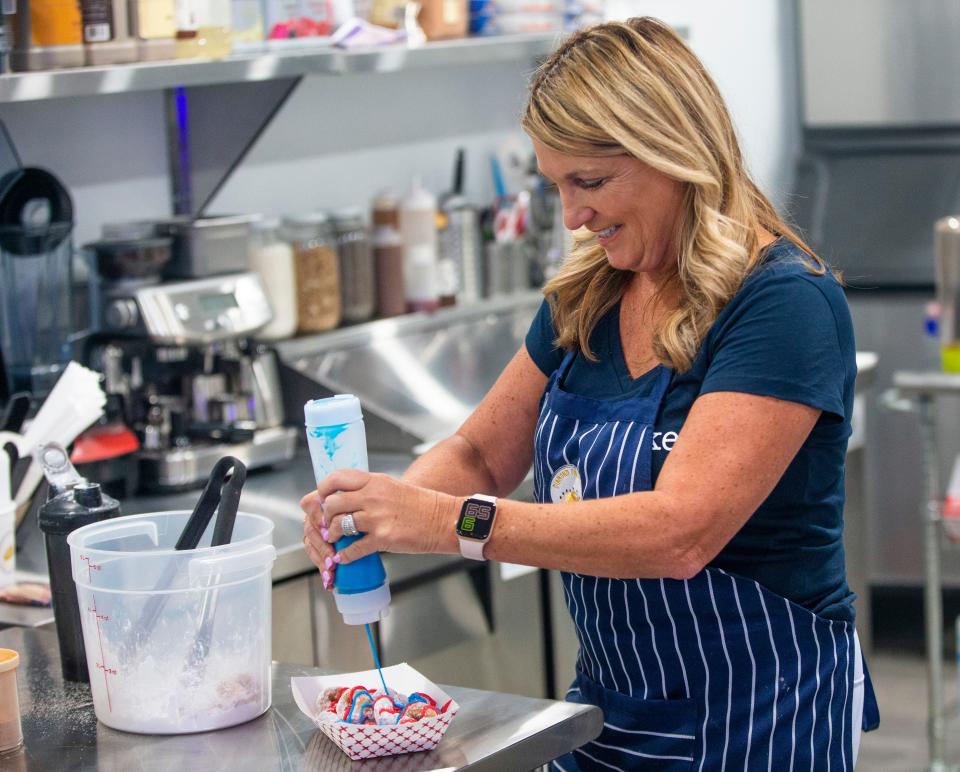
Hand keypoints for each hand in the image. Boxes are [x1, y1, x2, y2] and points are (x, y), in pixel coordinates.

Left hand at [300, 470, 459, 586]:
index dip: (323, 489)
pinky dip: (345, 555)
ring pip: (339, 525)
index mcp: (374, 481)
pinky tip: (345, 557)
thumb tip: (346, 496)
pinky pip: (354, 548)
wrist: (443, 519)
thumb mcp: (391, 487)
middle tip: (329, 523)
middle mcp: (372, 496)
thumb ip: (369, 489)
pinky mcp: (383, 538)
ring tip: (336, 539)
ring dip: (333, 535)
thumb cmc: (420, 504)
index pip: (336, 479)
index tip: (322, 498)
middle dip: (326, 516)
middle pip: (332, 503)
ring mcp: (377, 518)